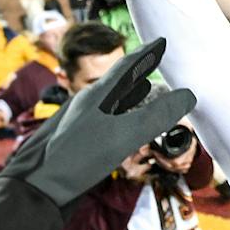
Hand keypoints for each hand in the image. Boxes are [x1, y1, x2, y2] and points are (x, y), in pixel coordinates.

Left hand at [0, 40, 194, 229]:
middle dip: (141, 75)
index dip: (146, 54)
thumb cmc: (81, 157)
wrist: (40, 188)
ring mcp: (81, 121)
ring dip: (132, 97)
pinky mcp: (78, 140)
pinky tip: (127, 130)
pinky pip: (107, 119)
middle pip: (119, 83)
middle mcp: (88, 103)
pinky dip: (124, 117)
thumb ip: (157, 115)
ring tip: (148, 97)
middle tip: (159, 71)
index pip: (127, 67)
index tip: (161, 42)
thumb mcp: (125, 135)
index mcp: (98, 95)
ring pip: (113, 102)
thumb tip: (188, 95)